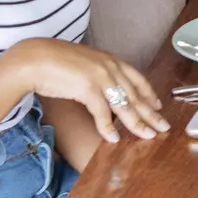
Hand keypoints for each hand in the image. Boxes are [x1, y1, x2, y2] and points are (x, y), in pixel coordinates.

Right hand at [8, 38, 169, 143]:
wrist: (34, 58)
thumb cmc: (54, 61)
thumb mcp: (84, 63)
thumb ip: (98, 73)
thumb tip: (104, 89)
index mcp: (110, 60)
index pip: (138, 78)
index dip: (149, 94)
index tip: (158, 105)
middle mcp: (110, 67)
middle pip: (135, 95)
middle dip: (151, 113)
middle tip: (163, 127)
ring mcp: (100, 77)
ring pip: (125, 105)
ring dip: (137, 123)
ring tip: (148, 136)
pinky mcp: (88, 89)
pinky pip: (102, 113)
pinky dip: (108, 128)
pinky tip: (114, 139)